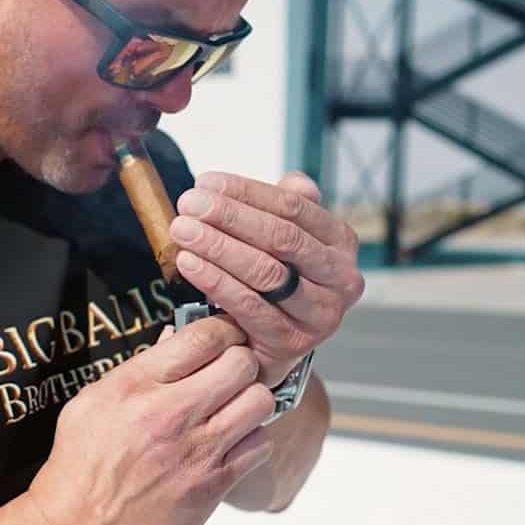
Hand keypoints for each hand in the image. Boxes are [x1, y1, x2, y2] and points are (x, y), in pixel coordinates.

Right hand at [22, 315, 275, 524]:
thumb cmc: (79, 469)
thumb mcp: (92, 403)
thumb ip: (137, 370)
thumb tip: (173, 340)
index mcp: (136, 385)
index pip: (204, 335)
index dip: (223, 329)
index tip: (223, 337)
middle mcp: (170, 413)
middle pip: (242, 363)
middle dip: (241, 361)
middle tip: (230, 372)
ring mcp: (197, 452)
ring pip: (260, 402)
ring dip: (251, 399)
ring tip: (233, 407)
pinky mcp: (213, 486)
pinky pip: (259, 446)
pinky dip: (251, 440)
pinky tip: (230, 443)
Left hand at [169, 171, 363, 383]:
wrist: (272, 343)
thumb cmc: (276, 280)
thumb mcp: (285, 240)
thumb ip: (288, 208)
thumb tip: (294, 181)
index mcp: (341, 241)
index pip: (294, 207)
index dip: (247, 191)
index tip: (206, 182)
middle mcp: (341, 278)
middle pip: (281, 237)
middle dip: (229, 216)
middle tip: (189, 203)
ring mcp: (321, 313)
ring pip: (265, 272)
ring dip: (218, 247)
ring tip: (183, 230)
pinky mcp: (292, 341)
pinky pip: (248, 305)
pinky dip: (215, 281)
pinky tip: (188, 263)